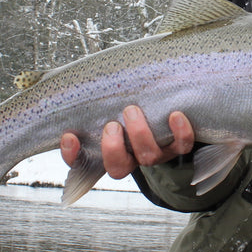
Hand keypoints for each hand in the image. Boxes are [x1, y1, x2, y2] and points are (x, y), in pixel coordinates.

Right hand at [59, 106, 194, 179]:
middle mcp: (132, 157)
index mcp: (109, 150)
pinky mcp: (178, 146)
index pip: (83, 162)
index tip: (70, 137)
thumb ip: (95, 101)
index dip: (73, 155)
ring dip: (139, 134)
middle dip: (112, 147)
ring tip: (133, 110)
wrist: (168, 111)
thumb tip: (76, 84)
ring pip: (148, 156)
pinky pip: (182, 145)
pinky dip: (180, 132)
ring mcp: (156, 153)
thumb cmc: (133, 106)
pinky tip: (175, 115)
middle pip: (118, 167)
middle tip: (111, 124)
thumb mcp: (112, 104)